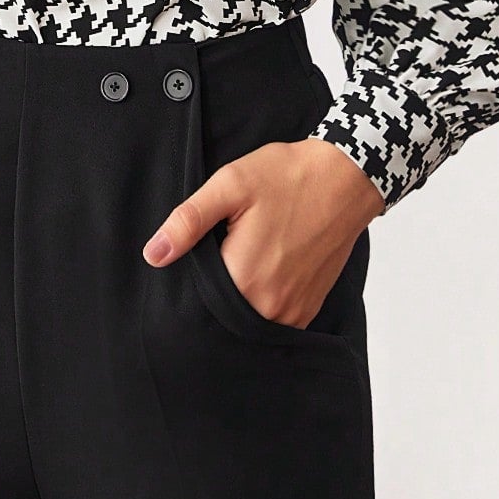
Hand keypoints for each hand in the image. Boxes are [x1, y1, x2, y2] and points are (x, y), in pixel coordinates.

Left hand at [141, 135, 383, 328]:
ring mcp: (294, 312)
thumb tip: (153, 254)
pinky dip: (263, 305)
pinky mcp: (310, 308)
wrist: (345, 177)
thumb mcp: (230, 185)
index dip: (189, 285)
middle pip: (223, 315)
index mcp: (244, 279)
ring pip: (248, 321)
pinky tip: (263, 273)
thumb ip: (188, 221)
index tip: (195, 261)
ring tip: (243, 261)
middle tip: (222, 253)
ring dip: (239, 301)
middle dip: (213, 294)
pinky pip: (275, 321)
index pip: (198, 302)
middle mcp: (270, 306)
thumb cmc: (288, 176)